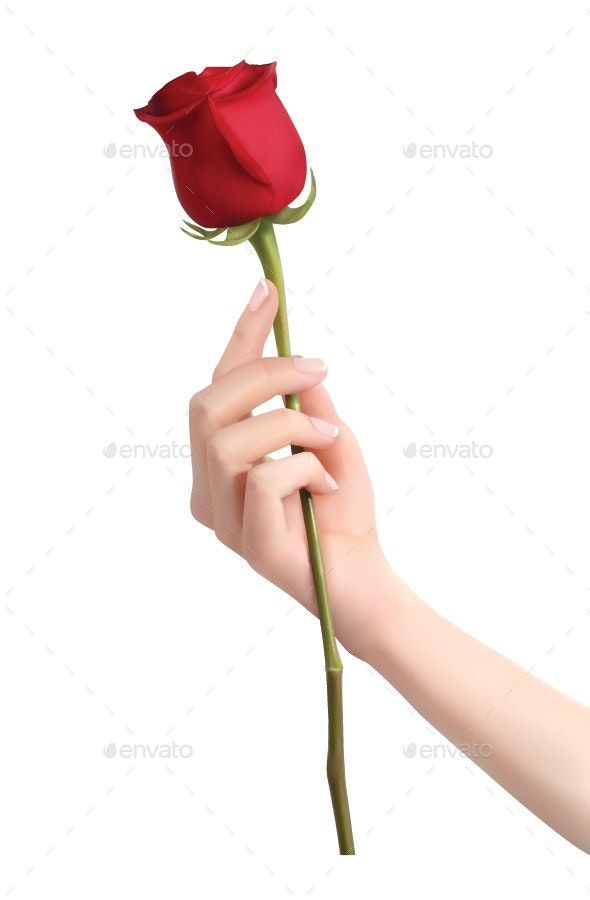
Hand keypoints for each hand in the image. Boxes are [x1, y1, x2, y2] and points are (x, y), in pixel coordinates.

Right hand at [189, 280, 395, 658]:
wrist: (366, 583)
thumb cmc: (343, 516)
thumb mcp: (330, 442)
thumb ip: (306, 404)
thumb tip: (295, 361)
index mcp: (221, 465)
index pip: (215, 390)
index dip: (240, 338)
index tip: (265, 291)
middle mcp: (209, 490)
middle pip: (206, 404)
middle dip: (265, 374)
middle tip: (317, 369)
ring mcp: (223, 519)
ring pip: (228, 438)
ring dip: (291, 424)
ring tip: (329, 441)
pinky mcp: (249, 543)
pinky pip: (266, 478)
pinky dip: (307, 468)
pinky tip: (328, 490)